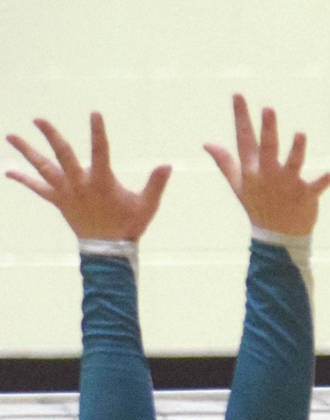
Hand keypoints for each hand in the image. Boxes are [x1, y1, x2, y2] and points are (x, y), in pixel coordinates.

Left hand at [6, 113, 170, 240]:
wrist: (108, 250)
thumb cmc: (129, 225)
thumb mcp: (147, 205)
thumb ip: (156, 184)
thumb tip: (167, 164)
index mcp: (101, 181)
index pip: (100, 150)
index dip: (98, 131)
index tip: (94, 112)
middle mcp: (79, 183)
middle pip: (62, 154)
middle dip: (51, 135)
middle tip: (38, 119)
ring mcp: (66, 192)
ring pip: (42, 168)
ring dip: (27, 151)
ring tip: (10, 136)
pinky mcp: (58, 201)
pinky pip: (38, 188)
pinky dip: (23, 179)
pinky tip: (9, 171)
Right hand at [203, 94, 329, 236]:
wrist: (277, 237)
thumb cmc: (257, 206)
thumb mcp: (238, 184)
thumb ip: (224, 162)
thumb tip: (206, 143)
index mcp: (251, 169)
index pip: (244, 138)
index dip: (242, 116)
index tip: (239, 94)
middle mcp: (268, 174)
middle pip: (268, 148)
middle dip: (267, 129)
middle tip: (268, 108)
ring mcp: (287, 185)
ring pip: (292, 163)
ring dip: (297, 149)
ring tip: (300, 133)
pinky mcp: (305, 196)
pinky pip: (316, 187)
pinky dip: (324, 181)